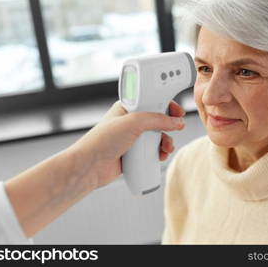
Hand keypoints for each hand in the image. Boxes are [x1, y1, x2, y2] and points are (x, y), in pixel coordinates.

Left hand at [68, 100, 185, 189]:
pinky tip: (160, 156)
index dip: (166, 104)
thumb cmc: (102, 140)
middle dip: (169, 125)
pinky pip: (152, 151)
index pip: (152, 101)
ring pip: (157, 137)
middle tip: (177, 128)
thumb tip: (175, 121)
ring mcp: (132, 138)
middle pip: (158, 120)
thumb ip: (157, 119)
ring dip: (166, 141)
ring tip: (167, 147)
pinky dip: (159, 153)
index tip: (178, 111)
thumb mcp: (133, 122)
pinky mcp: (133, 154)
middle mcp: (130, 122)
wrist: (89, 167)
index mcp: (128, 108)